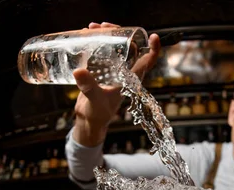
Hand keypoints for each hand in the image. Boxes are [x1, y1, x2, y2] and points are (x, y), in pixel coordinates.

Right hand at [72, 22, 160, 146]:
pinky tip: (86, 35)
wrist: (88, 120)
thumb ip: (89, 87)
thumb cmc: (98, 114)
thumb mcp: (94, 99)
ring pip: (116, 46)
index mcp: (131, 79)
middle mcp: (124, 72)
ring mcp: (113, 70)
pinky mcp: (101, 70)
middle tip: (103, 26)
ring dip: (106, 35)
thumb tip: (79, 71)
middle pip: (130, 47)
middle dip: (119, 32)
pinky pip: (102, 51)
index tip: (153, 36)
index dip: (154, 49)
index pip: (148, 61)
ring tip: (92, 28)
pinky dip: (96, 41)